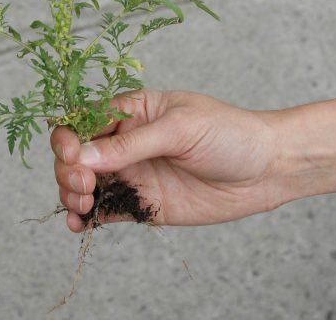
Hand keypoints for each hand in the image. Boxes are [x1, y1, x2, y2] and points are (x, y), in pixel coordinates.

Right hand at [50, 89, 282, 231]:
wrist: (266, 170)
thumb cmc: (228, 134)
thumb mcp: (180, 128)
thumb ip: (131, 144)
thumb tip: (84, 155)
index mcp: (132, 112)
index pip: (84, 120)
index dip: (69, 137)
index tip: (72, 154)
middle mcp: (126, 143)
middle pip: (77, 154)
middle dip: (69, 169)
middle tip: (84, 184)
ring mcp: (133, 174)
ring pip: (84, 184)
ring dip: (72, 194)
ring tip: (81, 204)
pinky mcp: (142, 203)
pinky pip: (105, 210)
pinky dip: (86, 218)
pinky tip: (79, 224)